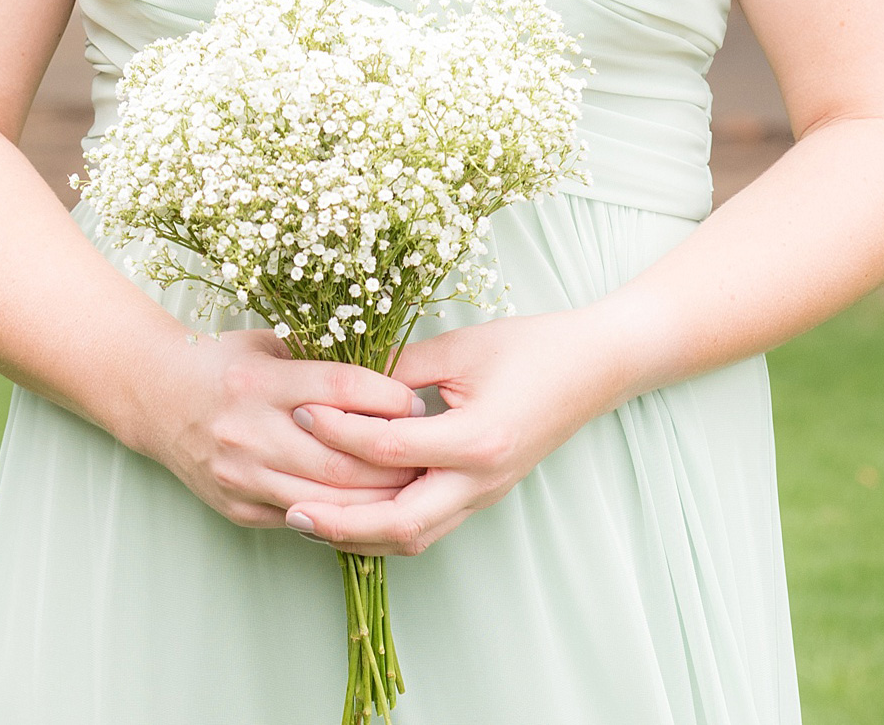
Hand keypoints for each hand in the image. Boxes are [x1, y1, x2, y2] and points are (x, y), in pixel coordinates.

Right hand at [141, 327, 428, 530]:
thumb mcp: (267, 341)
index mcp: (259, 379)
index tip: (415, 400)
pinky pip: (302, 521)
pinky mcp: (238, 508)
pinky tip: (371, 510)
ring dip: (375, 499)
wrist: (157, 399)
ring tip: (410, 488)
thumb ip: (318, 358)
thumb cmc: (223, 361)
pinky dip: (341, 518)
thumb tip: (389, 374)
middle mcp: (249, 431)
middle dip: (391, 461)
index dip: (385, 398)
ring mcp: (242, 476)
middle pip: (338, 458)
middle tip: (429, 455)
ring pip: (325, 500)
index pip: (338, 390)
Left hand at [283, 309, 612, 557]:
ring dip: (360, 536)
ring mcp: (485, 496)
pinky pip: (428, 526)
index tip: (302, 411)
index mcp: (476, 439)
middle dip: (340, 523)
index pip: (391, 450)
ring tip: (311, 522)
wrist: (593, 367)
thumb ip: (401, 369)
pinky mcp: (484, 496)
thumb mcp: (460, 347)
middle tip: (291, 511)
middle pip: (399, 523)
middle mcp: (480, 481)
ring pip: (413, 537)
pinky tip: (353, 513)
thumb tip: (344, 384)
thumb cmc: (529, 346)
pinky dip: (386, 527)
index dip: (340, 432)